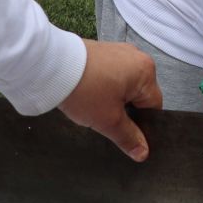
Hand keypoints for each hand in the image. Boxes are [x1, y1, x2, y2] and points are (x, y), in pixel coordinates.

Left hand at [58, 39, 162, 161]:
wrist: (49, 66)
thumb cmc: (84, 90)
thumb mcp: (109, 120)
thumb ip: (129, 137)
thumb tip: (143, 153)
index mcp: (146, 72)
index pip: (153, 105)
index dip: (141, 124)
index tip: (125, 133)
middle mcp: (137, 57)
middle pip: (139, 94)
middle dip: (125, 110)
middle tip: (106, 119)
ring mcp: (119, 51)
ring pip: (123, 85)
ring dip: (113, 98)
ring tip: (94, 106)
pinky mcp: (102, 50)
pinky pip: (110, 74)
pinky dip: (102, 86)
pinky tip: (88, 93)